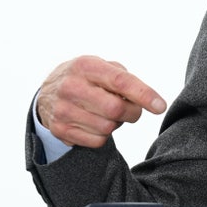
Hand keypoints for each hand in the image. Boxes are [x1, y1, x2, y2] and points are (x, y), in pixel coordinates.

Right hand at [36, 55, 166, 147]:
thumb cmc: (85, 79)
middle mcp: (71, 87)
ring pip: (108, 127)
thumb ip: (124, 78)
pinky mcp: (60, 129)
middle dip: (133, 112)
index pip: (120, 81)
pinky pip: (97, 141)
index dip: (144, 94)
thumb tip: (145, 98)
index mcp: (85, 66)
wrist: (47, 94)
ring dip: (117, 124)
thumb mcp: (101, 67)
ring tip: (108, 113)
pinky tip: (96, 123)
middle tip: (132, 109)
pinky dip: (104, 135)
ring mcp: (63, 110)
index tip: (160, 106)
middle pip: (116, 109)